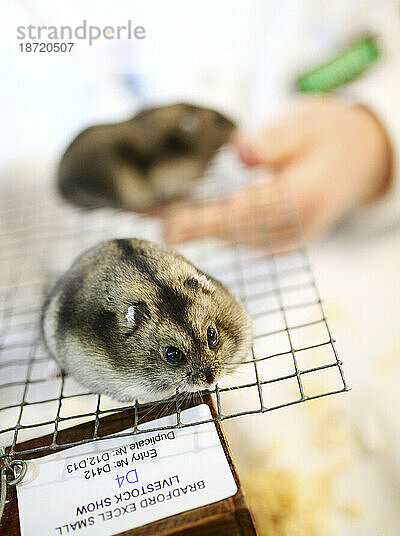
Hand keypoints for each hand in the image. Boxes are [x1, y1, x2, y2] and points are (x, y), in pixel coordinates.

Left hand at [162, 96, 391, 243]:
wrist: (358, 161)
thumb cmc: (330, 136)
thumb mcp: (308, 124)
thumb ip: (274, 140)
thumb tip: (240, 152)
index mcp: (306, 197)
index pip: (249, 212)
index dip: (207, 221)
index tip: (170, 227)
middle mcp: (294, 228)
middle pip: (232, 231)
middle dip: (185, 223)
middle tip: (139, 213)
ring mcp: (285, 240)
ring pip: (230, 237)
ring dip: (189, 225)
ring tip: (146, 212)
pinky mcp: (274, 241)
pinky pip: (235, 236)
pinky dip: (204, 225)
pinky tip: (173, 215)